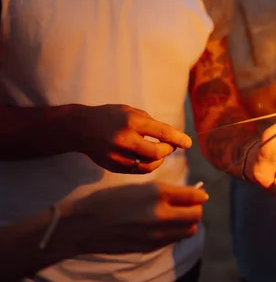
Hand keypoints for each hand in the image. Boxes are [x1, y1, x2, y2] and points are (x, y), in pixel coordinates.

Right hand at [61, 182, 207, 254]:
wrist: (83, 225)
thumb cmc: (109, 199)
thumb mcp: (140, 186)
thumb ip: (168, 191)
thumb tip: (194, 195)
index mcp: (158, 193)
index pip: (195, 196)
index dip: (199, 194)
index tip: (198, 193)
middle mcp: (161, 214)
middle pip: (196, 215)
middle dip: (196, 209)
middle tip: (190, 205)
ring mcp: (156, 234)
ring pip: (188, 230)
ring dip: (188, 222)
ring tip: (178, 215)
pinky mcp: (150, 247)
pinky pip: (174, 240)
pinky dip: (175, 232)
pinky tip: (164, 225)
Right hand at [75, 105, 192, 173]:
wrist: (80, 127)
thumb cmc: (111, 116)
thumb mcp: (131, 111)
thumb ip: (151, 124)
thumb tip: (172, 137)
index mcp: (131, 121)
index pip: (162, 132)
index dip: (178, 138)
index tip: (188, 143)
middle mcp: (124, 139)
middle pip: (157, 152)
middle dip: (168, 150)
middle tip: (170, 146)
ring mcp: (117, 154)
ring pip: (148, 165)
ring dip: (159, 160)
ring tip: (160, 153)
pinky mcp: (112, 165)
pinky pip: (136, 170)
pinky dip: (147, 165)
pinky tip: (148, 158)